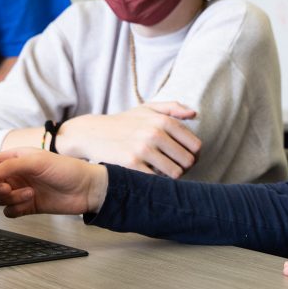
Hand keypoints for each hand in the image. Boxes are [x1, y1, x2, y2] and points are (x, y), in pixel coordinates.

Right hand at [0, 148, 107, 216]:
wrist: (87, 189)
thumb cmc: (66, 169)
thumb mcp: (36, 162)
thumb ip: (9, 167)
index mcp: (13, 158)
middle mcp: (14, 174)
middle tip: (10, 188)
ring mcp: (20, 189)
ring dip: (9, 198)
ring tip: (28, 194)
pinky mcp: (26, 205)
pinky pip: (9, 211)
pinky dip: (15, 209)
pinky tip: (28, 203)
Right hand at [55, 102, 200, 178]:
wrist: (92, 133)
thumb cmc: (124, 122)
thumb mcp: (147, 108)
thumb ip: (173, 108)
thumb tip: (194, 113)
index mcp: (163, 120)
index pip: (195, 146)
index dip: (193, 156)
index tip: (183, 158)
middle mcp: (155, 133)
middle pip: (188, 162)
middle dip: (183, 168)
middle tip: (173, 167)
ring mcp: (143, 149)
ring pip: (175, 173)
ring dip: (170, 176)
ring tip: (161, 171)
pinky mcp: (131, 164)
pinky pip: (156, 180)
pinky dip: (155, 181)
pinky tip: (148, 174)